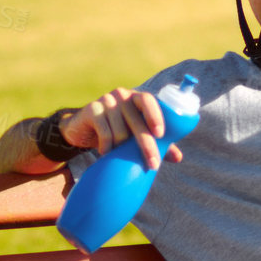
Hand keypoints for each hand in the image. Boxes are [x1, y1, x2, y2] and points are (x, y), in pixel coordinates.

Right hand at [61, 87, 183, 169]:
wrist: (81, 129)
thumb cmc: (114, 131)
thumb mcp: (134, 136)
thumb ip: (156, 143)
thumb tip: (178, 157)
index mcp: (136, 98)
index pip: (148, 101)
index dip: (156, 116)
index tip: (161, 135)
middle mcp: (122, 95)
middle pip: (137, 121)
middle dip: (146, 145)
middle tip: (153, 164)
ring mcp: (106, 100)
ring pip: (120, 131)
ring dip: (121, 149)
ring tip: (117, 154)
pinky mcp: (92, 109)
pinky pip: (105, 133)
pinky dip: (106, 147)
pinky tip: (105, 152)